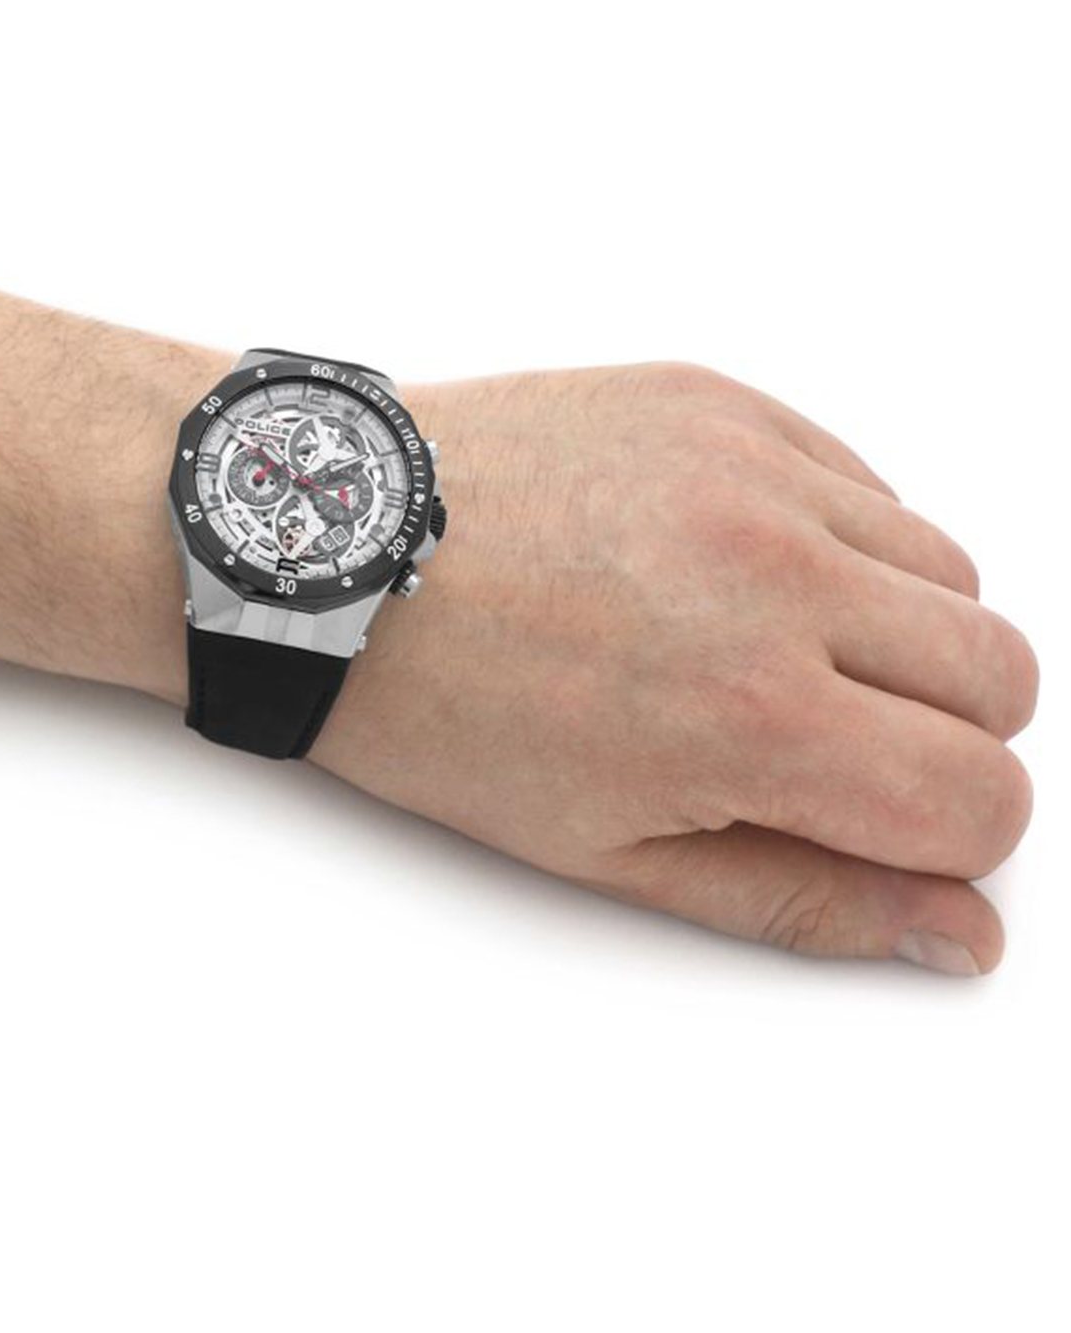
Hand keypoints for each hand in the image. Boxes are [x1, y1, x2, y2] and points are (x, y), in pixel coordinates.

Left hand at [308, 362, 1037, 972]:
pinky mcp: (722, 401)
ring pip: (949, 569)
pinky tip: (733, 572)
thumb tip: (954, 931)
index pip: (980, 798)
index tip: (884, 830)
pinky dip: (839, 539)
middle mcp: (778, 574)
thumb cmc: (440, 708)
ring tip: (766, 652)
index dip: (950, 840)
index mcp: (752, 713)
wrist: (330, 553)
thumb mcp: (608, 848)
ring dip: (898, 632)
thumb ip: (801, 896)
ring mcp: (753, 470)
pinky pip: (864, 480)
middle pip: (1002, 675)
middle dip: (944, 737)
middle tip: (828, 747)